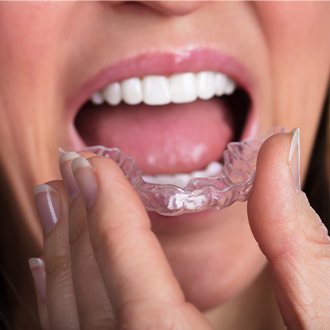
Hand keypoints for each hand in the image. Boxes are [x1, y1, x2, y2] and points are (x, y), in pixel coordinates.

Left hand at [29, 130, 329, 328]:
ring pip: (72, 320)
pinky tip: (48, 271)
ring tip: (56, 203)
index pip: (133, 278)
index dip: (111, 209)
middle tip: (71, 172)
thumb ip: (295, 237)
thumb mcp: (323, 318)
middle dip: (78, 224)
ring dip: (60, 254)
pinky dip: (56, 301)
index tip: (93, 163)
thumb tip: (277, 152)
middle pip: (93, 297)